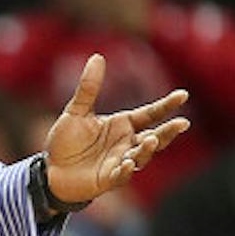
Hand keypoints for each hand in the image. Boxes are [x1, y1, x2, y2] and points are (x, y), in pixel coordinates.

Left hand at [40, 54, 191, 204]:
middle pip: (154, 136)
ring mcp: (121, 162)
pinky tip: (128, 163)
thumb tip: (97, 56)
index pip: (150, 114)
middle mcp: (127, 143)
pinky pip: (122, 176)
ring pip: (142, 156)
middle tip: (182, 123)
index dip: (166, 105)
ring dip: (147, 149)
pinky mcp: (109, 179)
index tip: (183, 94)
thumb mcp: (76, 111)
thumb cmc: (66, 141)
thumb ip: (89, 88)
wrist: (51, 170)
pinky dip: (126, 171)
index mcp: (123, 125)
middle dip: (168, 131)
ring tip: (150, 140)